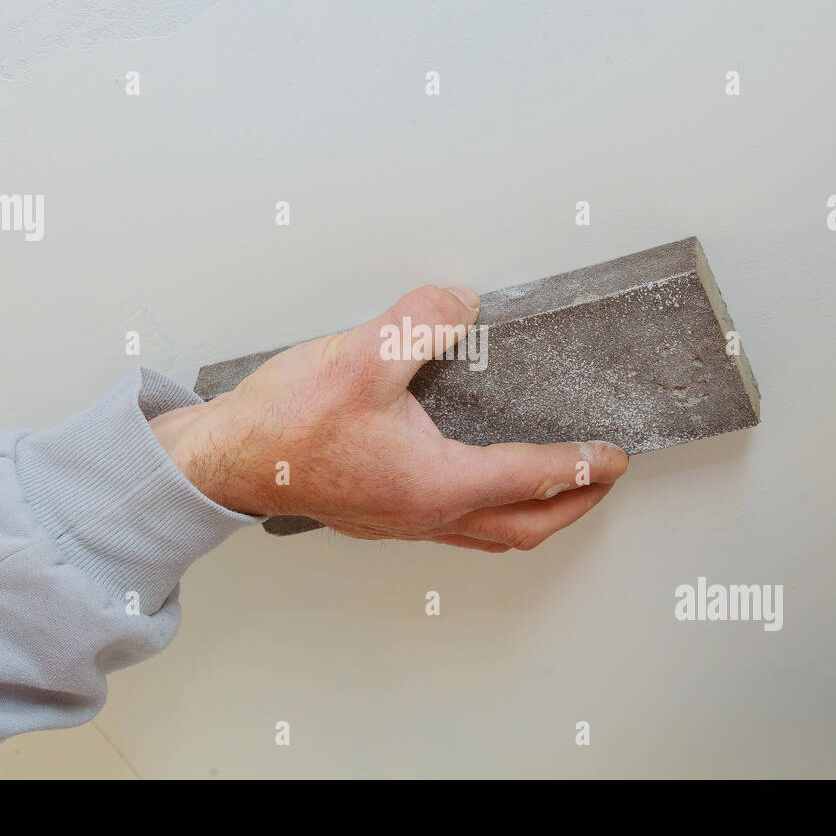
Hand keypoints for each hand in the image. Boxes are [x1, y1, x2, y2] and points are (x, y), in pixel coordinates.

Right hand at [149, 285, 628, 550]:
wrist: (221, 461)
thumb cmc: (282, 425)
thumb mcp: (359, 355)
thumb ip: (420, 322)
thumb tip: (461, 302)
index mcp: (433, 483)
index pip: (529, 478)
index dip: (578, 466)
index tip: (614, 457)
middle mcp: (422, 513)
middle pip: (520, 527)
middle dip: (573, 506)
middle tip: (603, 481)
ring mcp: (398, 520)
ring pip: (487, 533)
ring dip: (533, 515)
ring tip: (556, 489)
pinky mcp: (375, 513)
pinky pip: (454, 524)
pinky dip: (489, 510)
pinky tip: (479, 480)